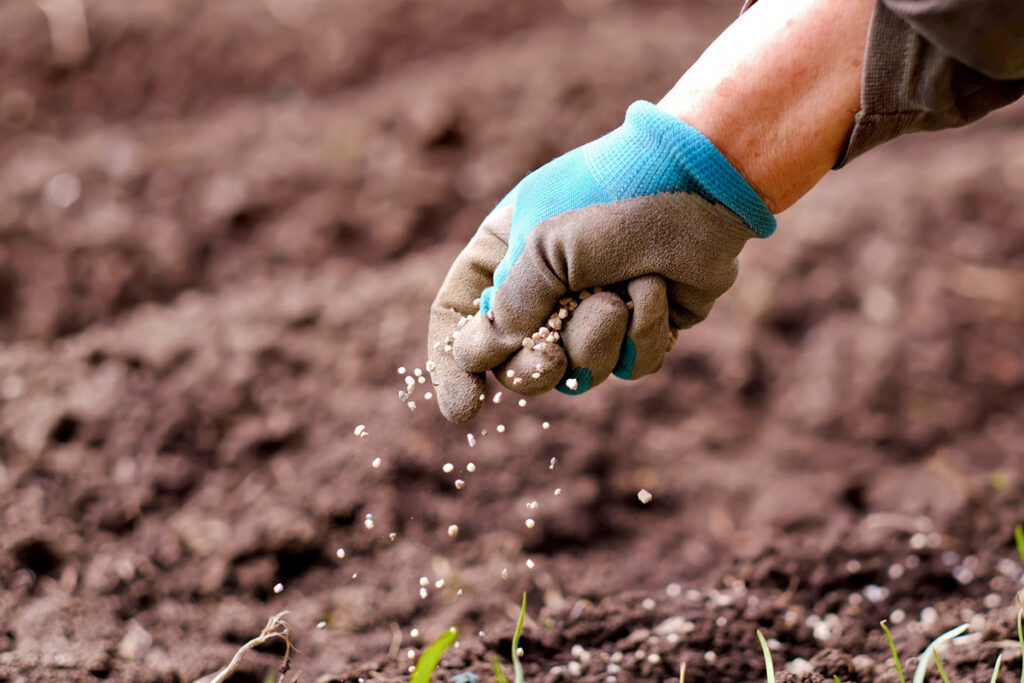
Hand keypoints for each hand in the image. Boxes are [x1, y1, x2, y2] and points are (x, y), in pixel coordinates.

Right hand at [427, 101, 774, 422]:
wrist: (700, 182)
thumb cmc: (613, 197)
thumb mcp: (544, 246)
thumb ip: (511, 306)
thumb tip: (481, 357)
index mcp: (504, 255)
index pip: (459, 318)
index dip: (454, 367)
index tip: (465, 409)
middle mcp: (545, 289)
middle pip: (516, 363)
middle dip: (534, 370)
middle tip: (549, 363)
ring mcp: (595, 311)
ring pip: (579, 373)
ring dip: (597, 339)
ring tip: (618, 294)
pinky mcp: (643, 327)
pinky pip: (631, 366)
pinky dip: (643, 333)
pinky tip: (656, 289)